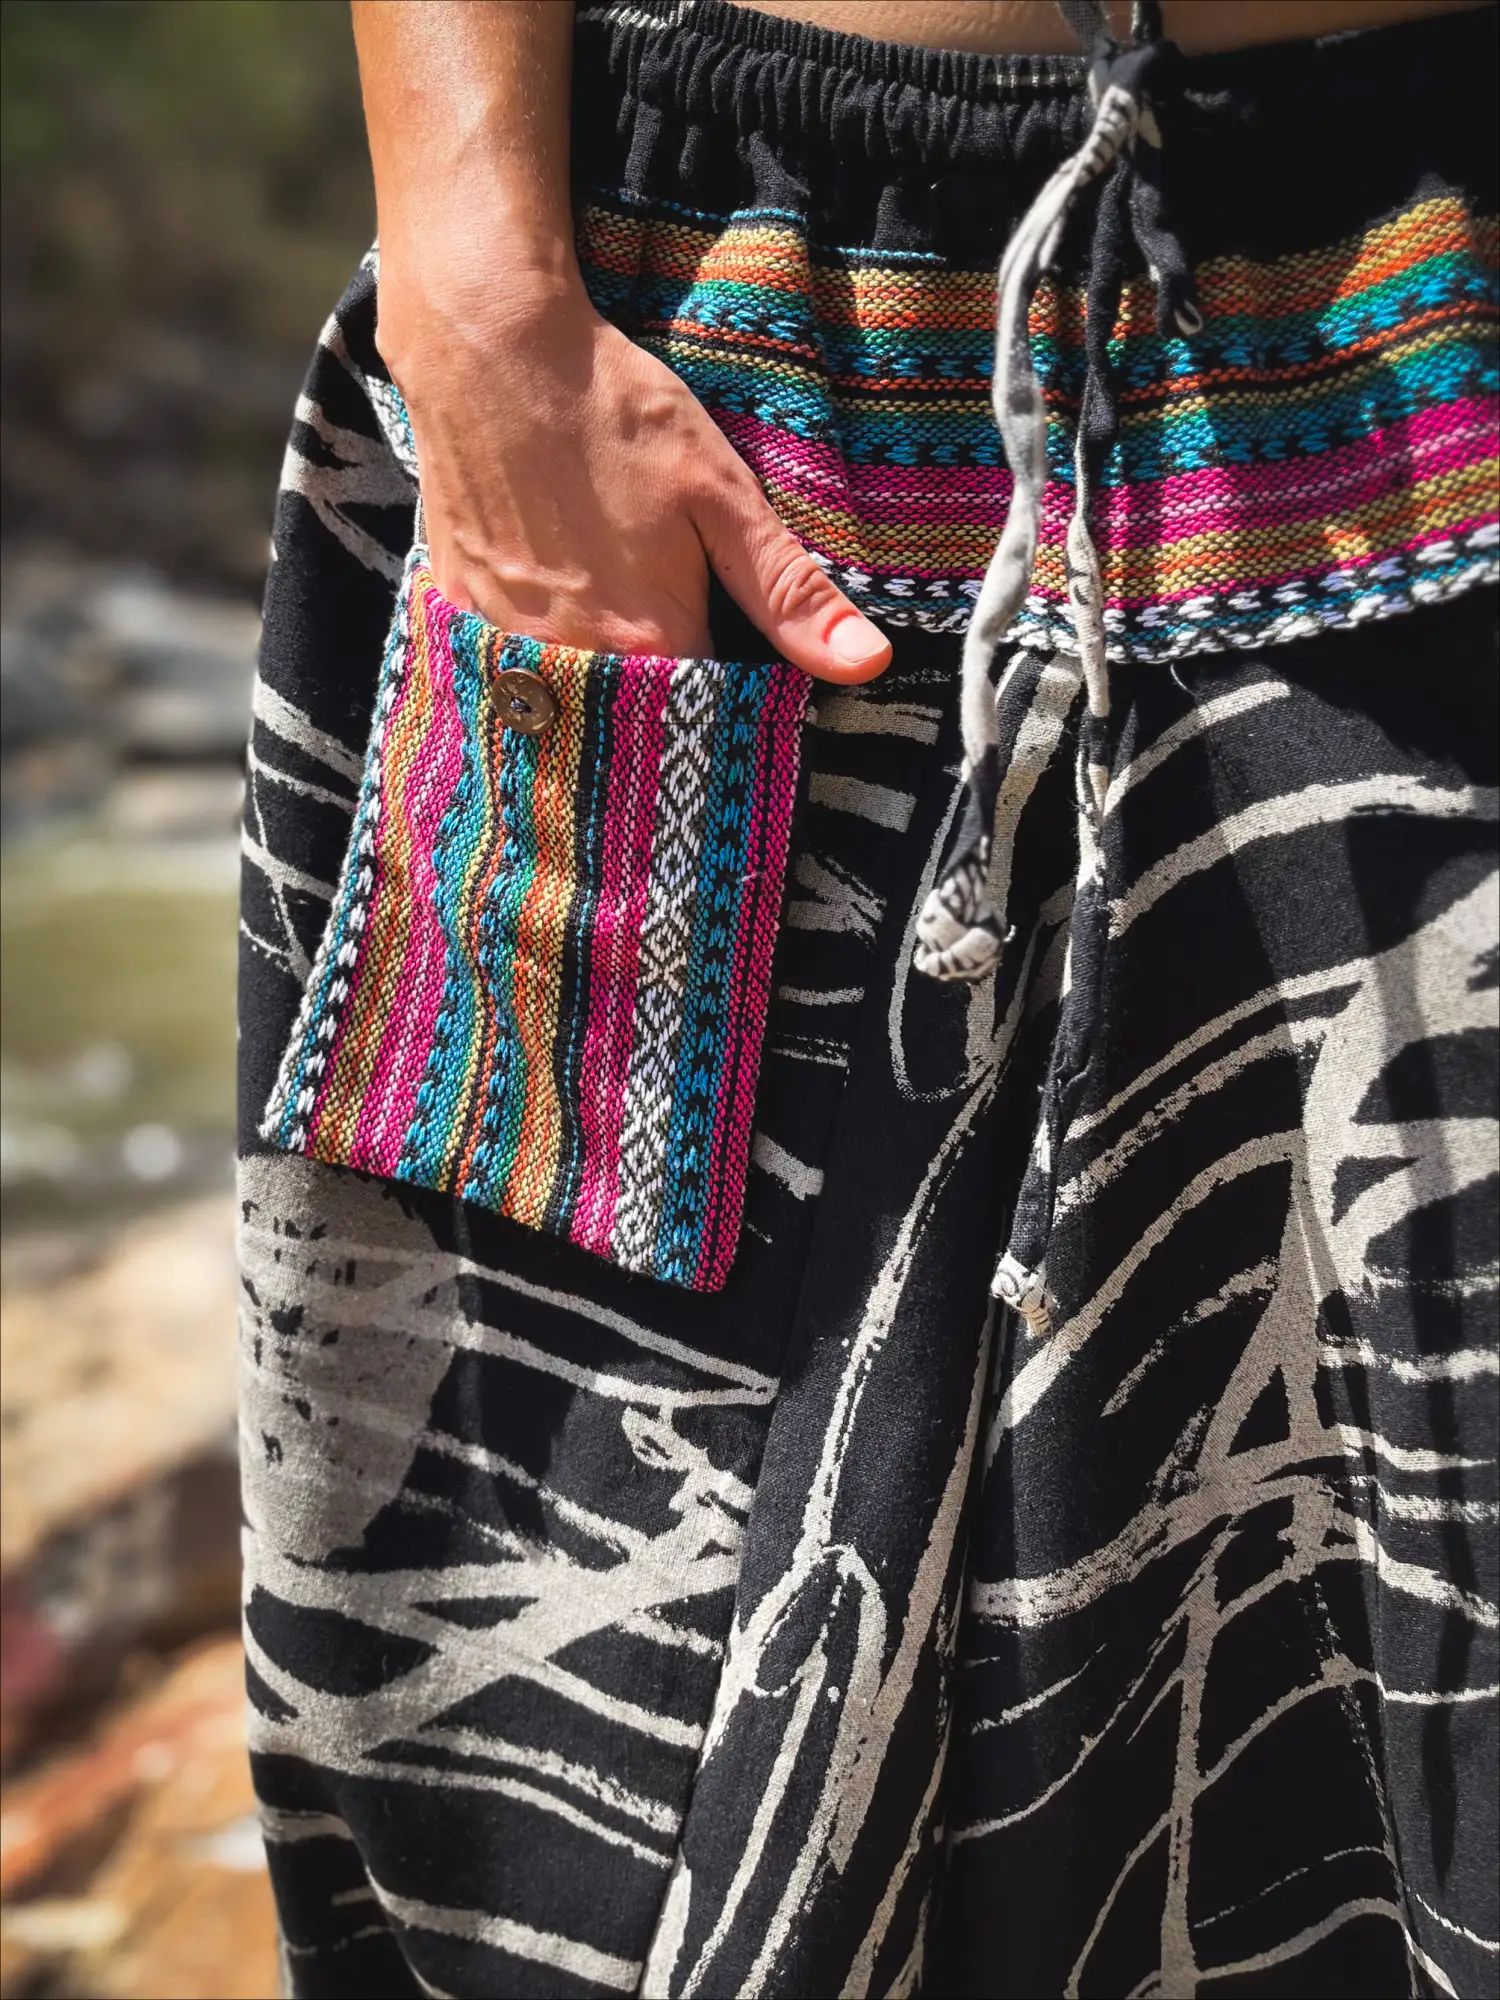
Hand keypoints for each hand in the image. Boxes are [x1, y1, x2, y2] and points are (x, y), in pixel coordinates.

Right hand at [378, 278, 891, 682]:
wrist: (489, 347)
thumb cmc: (614, 412)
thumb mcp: (721, 494)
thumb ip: (788, 592)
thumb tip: (867, 664)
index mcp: (651, 639)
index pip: (702, 716)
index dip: (726, 706)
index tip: (737, 680)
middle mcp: (573, 656)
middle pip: (628, 714)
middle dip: (655, 702)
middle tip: (666, 646)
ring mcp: (506, 635)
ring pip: (560, 694)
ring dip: (590, 681)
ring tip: (607, 624)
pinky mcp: (460, 605)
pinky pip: (502, 661)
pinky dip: (528, 651)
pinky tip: (546, 601)